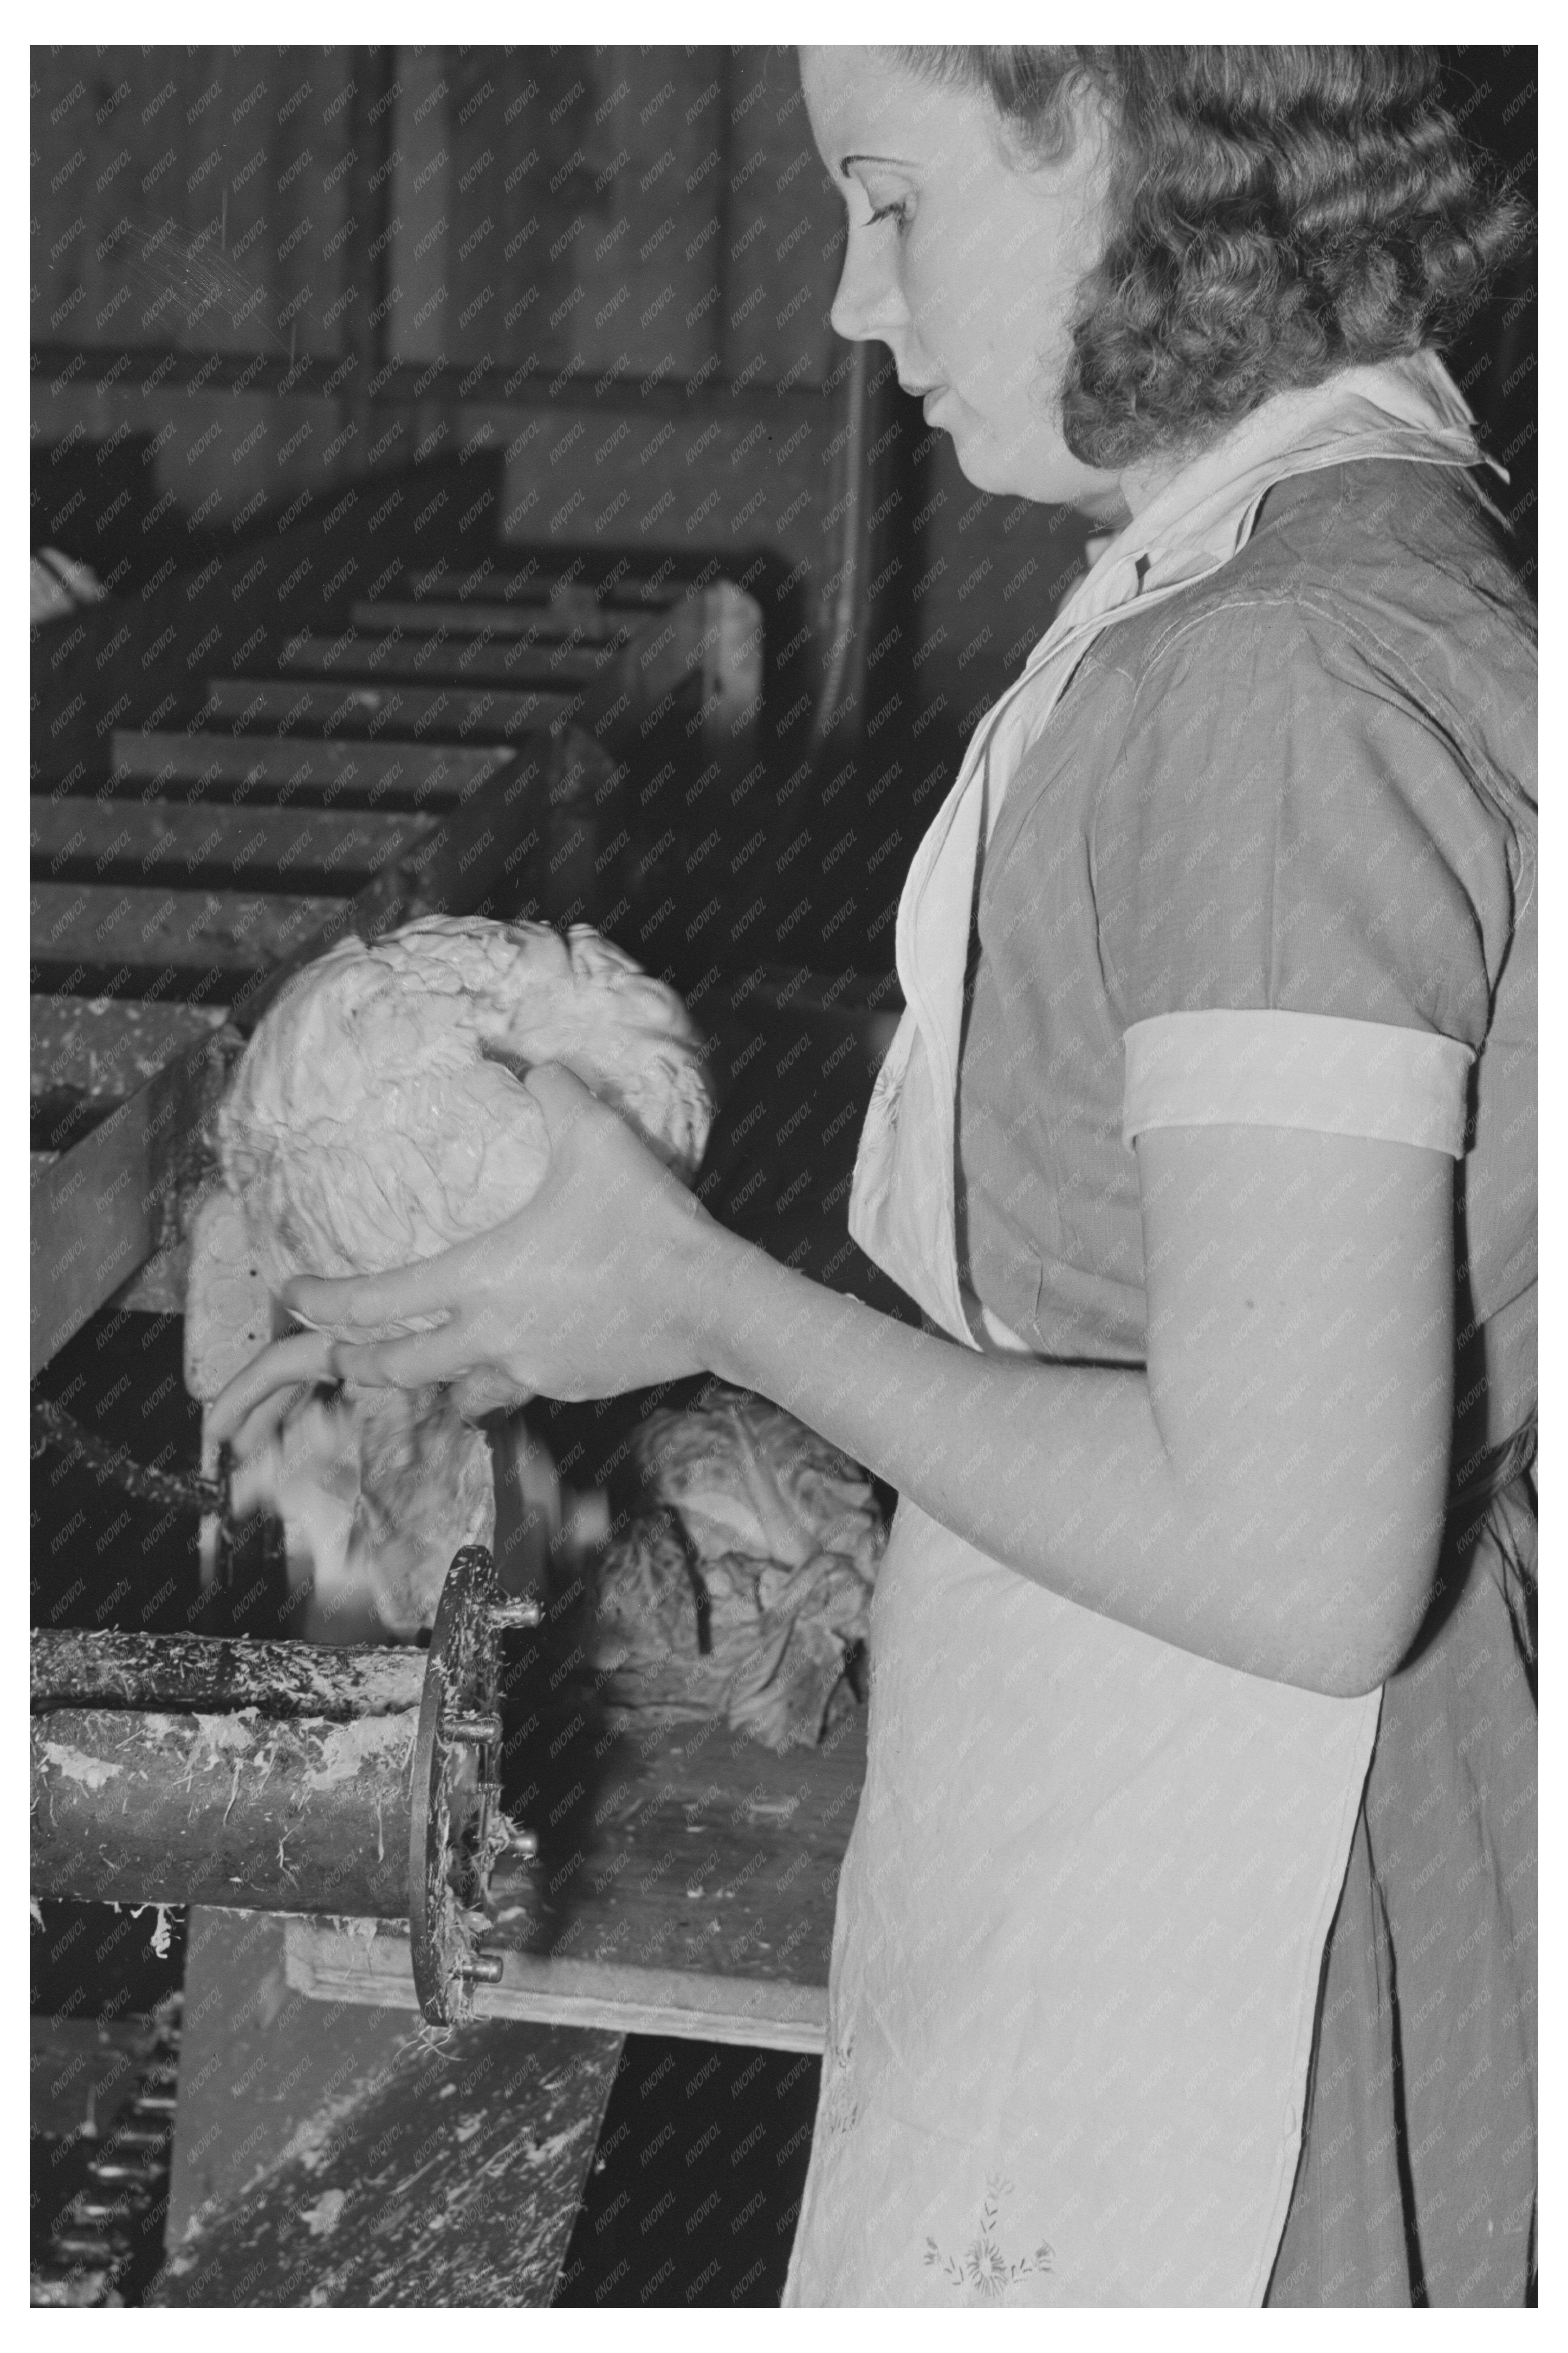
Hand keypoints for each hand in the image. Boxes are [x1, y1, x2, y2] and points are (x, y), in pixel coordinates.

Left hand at [206, 1063, 735, 1444]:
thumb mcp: (595, 1137)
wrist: (713, 1302)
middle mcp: (489, 1336)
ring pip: (452, 1391)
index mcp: (478, 1279)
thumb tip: (532, 1061)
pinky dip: (496, 1379)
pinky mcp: (568, 1387)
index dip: (320, 1300)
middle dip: (351, 1362)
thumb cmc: (646, 1220)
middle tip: (332, 1353)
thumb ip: (553, 1092)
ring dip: (429, 1380)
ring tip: (424, 1362)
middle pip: (394, 1368)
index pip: (372, 1302)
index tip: (291, 1294)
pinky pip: (512, 1390)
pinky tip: (510, 1356)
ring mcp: (529, 1370)